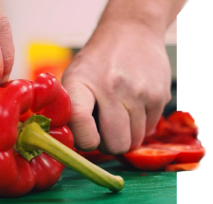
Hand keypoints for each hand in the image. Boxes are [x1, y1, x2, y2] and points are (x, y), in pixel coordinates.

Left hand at [62, 21, 171, 153]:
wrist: (132, 31)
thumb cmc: (97, 61)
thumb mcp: (73, 77)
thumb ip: (71, 111)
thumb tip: (74, 146)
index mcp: (82, 82)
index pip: (80, 122)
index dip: (84, 141)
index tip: (86, 137)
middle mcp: (112, 87)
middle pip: (115, 144)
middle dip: (107, 144)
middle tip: (103, 129)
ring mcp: (140, 93)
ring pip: (133, 142)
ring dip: (124, 135)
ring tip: (117, 114)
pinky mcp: (160, 96)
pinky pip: (148, 131)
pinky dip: (139, 126)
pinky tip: (132, 106)